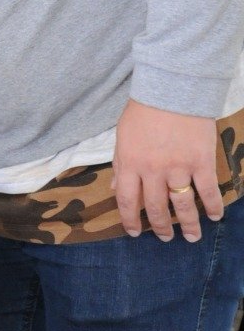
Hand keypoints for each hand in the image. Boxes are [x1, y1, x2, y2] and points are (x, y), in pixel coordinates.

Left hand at [112, 99, 221, 241]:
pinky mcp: (202, 162)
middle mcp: (152, 171)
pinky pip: (208, 190)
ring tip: (190, 237)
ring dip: (188, 224)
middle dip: (160, 227)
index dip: (129, 220)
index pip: (126, 200)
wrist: (171, 92)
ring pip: (183, 205)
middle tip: (165, 238)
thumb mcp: (122, 138)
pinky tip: (215, 216)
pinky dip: (213, 206)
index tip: (134, 232)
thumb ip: (119, 164)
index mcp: (129, 164)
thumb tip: (115, 187)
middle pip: (156, 207)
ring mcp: (179, 168)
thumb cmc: (143, 113)